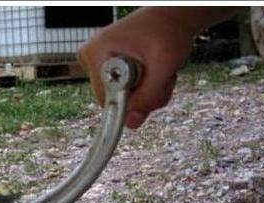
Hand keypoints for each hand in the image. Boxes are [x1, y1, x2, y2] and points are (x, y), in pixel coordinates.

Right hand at [77, 7, 237, 128]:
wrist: (172, 16)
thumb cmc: (168, 32)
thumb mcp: (164, 66)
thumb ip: (148, 97)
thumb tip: (131, 124)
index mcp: (96, 52)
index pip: (105, 99)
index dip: (131, 100)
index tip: (151, 87)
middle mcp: (90, 57)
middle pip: (111, 100)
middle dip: (140, 96)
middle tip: (159, 77)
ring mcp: (96, 61)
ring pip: (119, 98)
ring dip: (145, 92)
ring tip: (158, 71)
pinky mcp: (105, 66)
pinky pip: (120, 91)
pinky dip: (142, 88)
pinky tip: (151, 71)